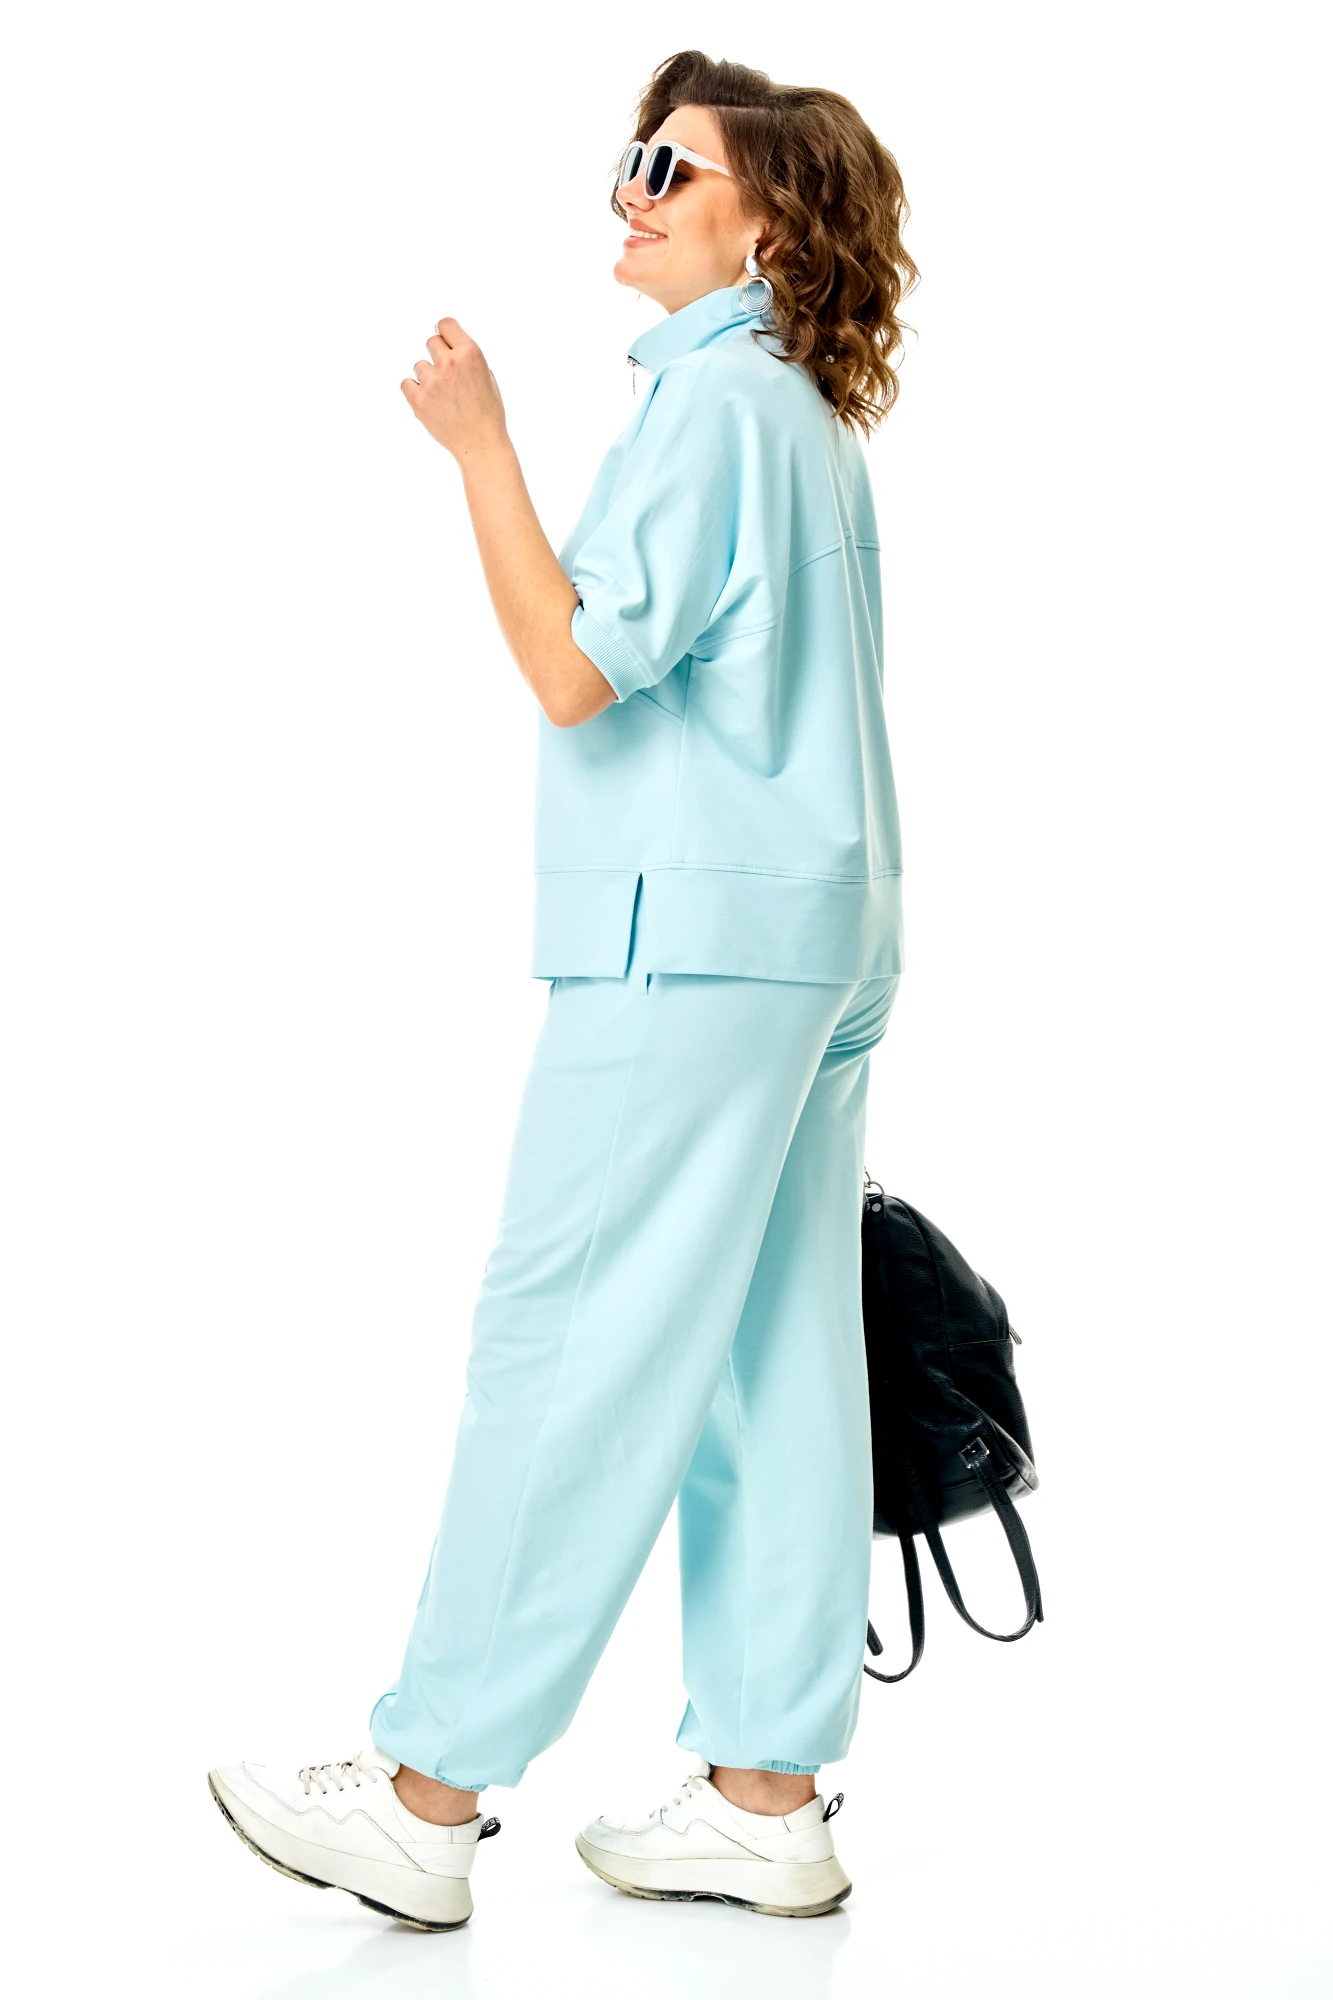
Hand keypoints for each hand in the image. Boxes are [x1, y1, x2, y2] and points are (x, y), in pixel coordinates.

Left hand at [401, 318, 506, 459]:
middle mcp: (450, 363)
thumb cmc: (488, 413)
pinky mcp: (418, 400)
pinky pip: (406, 383)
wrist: (481, 444)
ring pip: (419, 365)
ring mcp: (432, 381)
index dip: (445, 333)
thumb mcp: (488, 376)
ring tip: (443, 396)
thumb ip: (468, 357)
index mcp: (470, 354)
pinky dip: (415, 391)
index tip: (444, 341)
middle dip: (438, 356)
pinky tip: (430, 401)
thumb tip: (450, 346)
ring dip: (428, 376)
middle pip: (431, 342)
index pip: (445, 324)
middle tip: (448, 376)